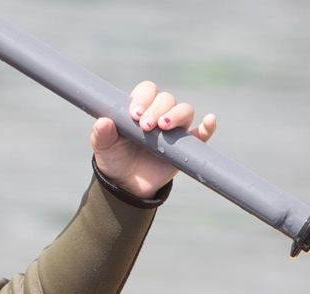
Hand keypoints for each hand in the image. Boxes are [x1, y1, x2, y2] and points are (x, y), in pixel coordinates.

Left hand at [90, 81, 216, 198]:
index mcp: (140, 109)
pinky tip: (209, 121)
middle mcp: (159, 114)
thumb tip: (103, 122)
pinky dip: (207, 127)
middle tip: (146, 126)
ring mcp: (174, 129)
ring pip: (184, 110)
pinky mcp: (186, 146)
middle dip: (157, 108)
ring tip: (164, 127)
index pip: (146, 91)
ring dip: (176, 114)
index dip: (143, 98)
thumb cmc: (115, 160)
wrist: (127, 185)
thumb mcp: (103, 148)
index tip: (134, 114)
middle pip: (166, 99)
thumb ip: (101, 135)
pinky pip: (201, 134)